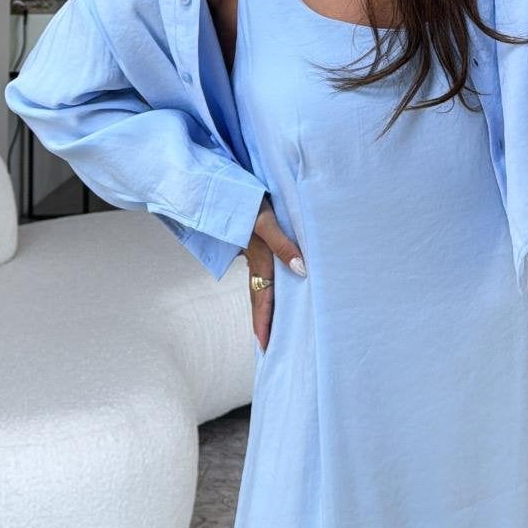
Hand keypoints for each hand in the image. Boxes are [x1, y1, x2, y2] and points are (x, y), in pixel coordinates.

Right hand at [241, 197, 306, 351]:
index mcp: (257, 259)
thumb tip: (300, 269)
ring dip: (267, 304)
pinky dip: (271, 285)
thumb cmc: (248, 200)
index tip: (265, 346)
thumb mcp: (266, 220)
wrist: (227, 181)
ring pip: (261, 284)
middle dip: (263, 321)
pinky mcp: (257, 242)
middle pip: (259, 296)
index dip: (263, 323)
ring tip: (274, 323)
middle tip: (269, 345)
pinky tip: (278, 287)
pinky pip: (265, 270)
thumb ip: (282, 244)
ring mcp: (255, 252)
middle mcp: (255, 259)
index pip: (261, 298)